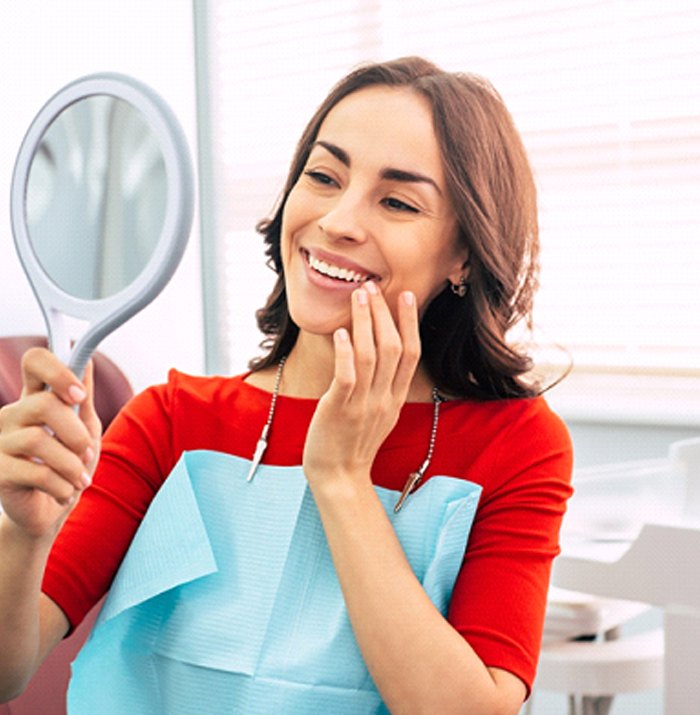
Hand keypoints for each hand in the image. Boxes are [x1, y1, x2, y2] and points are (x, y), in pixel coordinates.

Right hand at [0, 348, 101, 539]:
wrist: (49, 512)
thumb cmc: (68, 464)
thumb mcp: (84, 428)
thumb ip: (83, 399)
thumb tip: (88, 361)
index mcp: (35, 399)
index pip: (34, 362)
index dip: (57, 371)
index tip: (79, 395)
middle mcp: (12, 415)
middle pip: (43, 403)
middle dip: (75, 431)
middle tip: (86, 452)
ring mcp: (0, 442)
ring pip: (38, 440)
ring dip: (71, 464)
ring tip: (79, 479)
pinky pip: (35, 473)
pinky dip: (62, 485)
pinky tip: (65, 492)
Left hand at [303, 282, 420, 490]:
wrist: (339, 477)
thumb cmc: (353, 442)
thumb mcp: (379, 413)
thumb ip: (384, 386)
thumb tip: (381, 355)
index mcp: (396, 398)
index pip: (411, 354)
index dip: (410, 323)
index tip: (406, 296)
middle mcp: (384, 398)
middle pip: (393, 348)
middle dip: (385, 313)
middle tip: (374, 286)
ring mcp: (363, 404)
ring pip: (371, 356)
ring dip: (366, 322)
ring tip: (359, 296)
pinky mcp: (340, 409)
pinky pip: (348, 376)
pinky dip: (347, 352)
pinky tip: (343, 332)